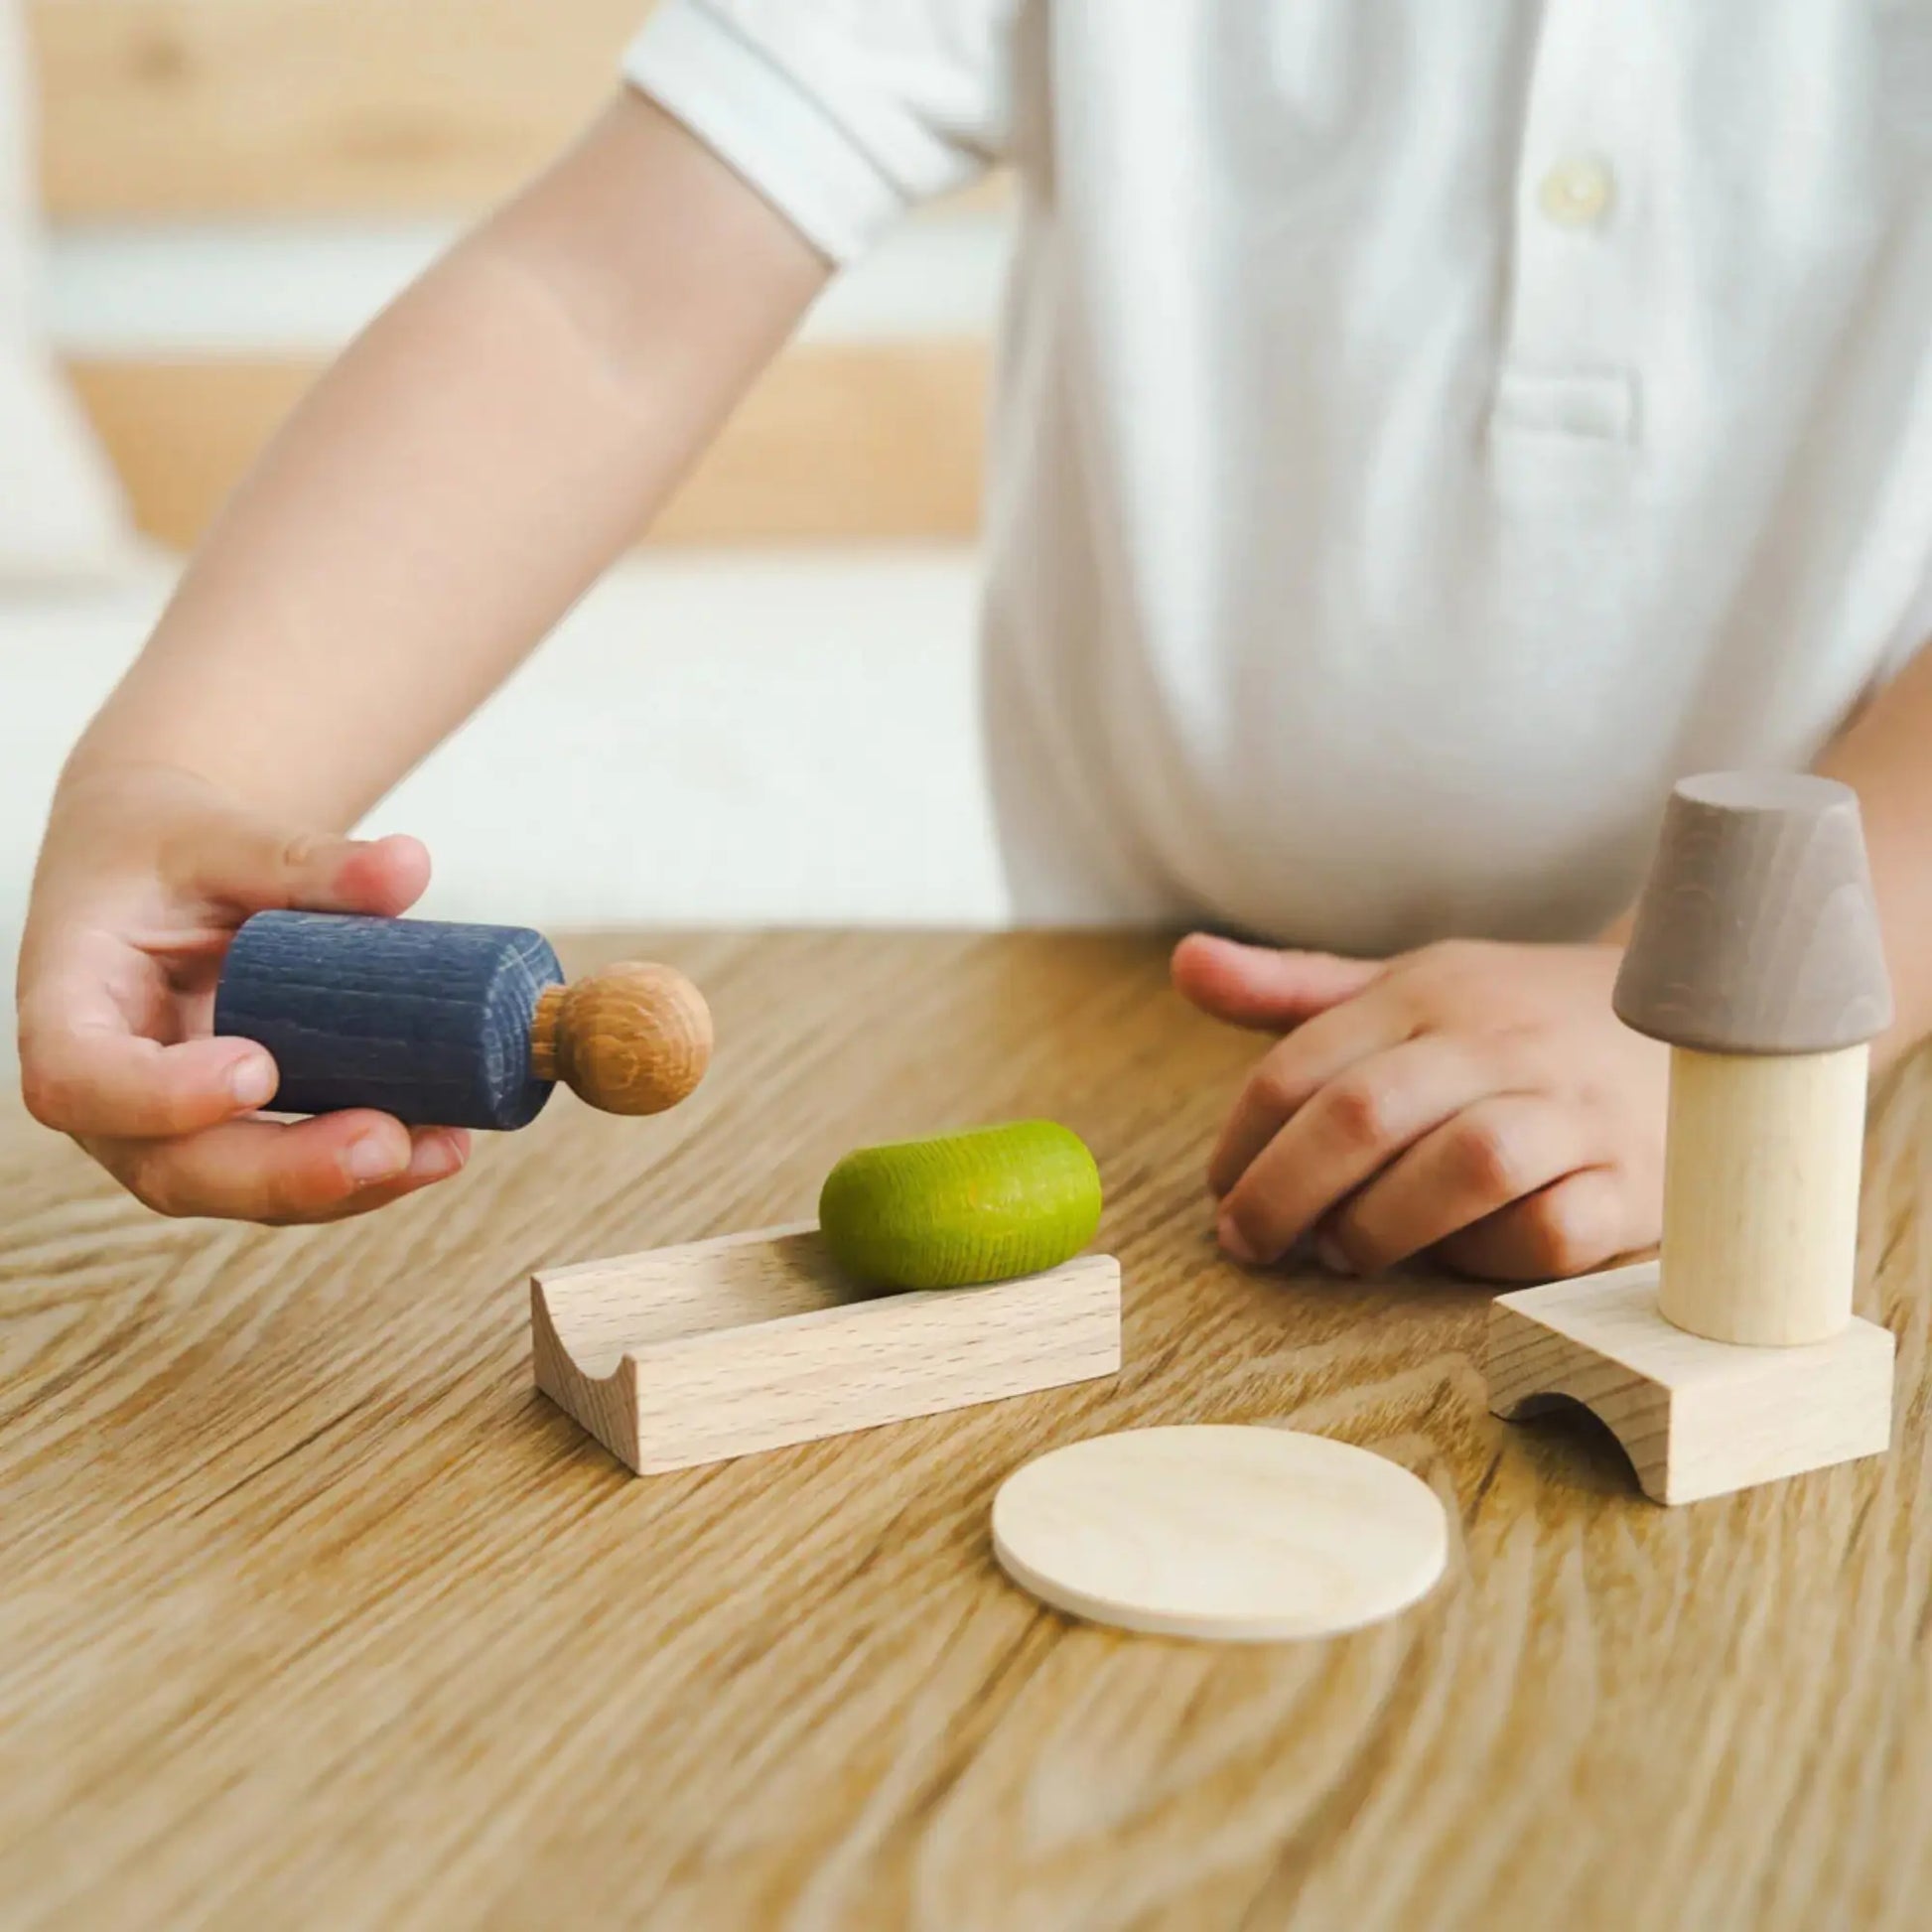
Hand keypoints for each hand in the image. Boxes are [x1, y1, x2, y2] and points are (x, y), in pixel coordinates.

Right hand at [16, 763, 469, 1221]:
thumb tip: (410, 865)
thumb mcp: (224, 837)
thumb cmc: (173, 849)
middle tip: (383, 1144)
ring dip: (343, 1188)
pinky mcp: (235, 1135)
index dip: (159, 1096)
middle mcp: (108, 1089)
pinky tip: (440, 1147)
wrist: (170, 868)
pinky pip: (289, 1176)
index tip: (257, 1069)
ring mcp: (169, 1127)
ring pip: (238, 1190)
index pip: (78, 1079)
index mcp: (69, 1004)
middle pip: (171, 1168)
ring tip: (436, 1151)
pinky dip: (366, 1174)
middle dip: (283, 1171)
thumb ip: (306, 858)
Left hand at [1172, 933, 1668, 1281]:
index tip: (1221, 1193)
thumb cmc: (1518, 1019)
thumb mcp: (1408, 987)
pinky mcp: (1636, 1183)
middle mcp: (1499, 1042)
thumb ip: (1295, 990)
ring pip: (1466, 1166)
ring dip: (1384, 1224)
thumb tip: (1183, 964)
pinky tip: (1461, 1258)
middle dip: (1285, 1192)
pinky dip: (1494, 1258)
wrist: (1702, 1018)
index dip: (1243, 1141)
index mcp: (1429, 992)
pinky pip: (1556, 1231)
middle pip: (1366, 1114)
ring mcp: (1575, 1111)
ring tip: (1348, 1252)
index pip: (1302, 1066)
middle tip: (1250, 1244)